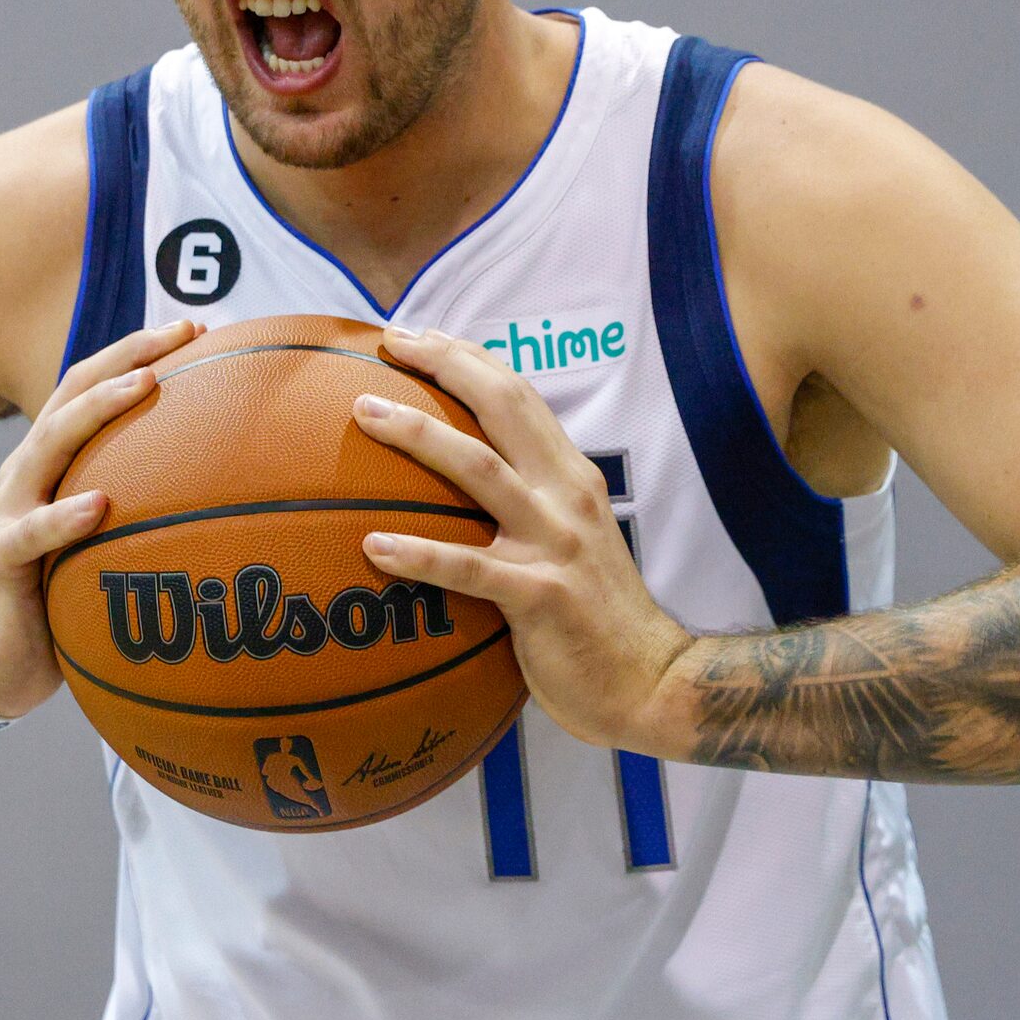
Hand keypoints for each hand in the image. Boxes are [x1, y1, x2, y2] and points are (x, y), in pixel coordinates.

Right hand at [0, 319, 197, 721]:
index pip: (89, 389)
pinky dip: (63, 516)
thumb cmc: (58, 600)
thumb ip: (143, 510)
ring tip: (145, 386)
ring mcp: (7, 513)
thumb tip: (228, 494)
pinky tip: (99, 504)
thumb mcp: (104, 546)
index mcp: (51, 464)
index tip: (194, 329)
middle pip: (70, 397)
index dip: (135, 352)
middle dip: (125, 358)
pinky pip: (30, 534)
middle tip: (179, 335)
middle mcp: (26, 475)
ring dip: (98, 411)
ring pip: (48, 446)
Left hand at [352, 326, 696, 752]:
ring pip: (479, 469)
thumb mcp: (571, 540)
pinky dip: (419, 553)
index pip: (519, 395)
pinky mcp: (541, 596)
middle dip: (444, 365)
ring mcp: (555, 543)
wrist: (654, 683)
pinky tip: (372, 547)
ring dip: (418, 434)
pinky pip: (468, 568)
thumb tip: (461, 482)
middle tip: (388, 344)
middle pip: (503, 406)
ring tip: (365, 412)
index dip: (467, 357)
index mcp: (571, 477)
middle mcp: (566, 496)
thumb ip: (529, 504)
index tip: (416, 336)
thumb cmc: (597, 617)